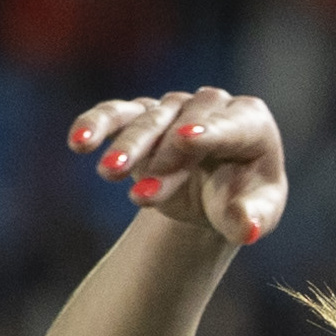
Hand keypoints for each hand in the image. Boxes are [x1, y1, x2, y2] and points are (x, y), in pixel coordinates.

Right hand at [64, 87, 288, 246]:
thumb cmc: (243, 199)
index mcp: (251, 123)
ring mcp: (175, 108)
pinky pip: (117, 113)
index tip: (186, 140)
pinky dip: (97, 124)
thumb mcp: (256, 214)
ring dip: (129, 147)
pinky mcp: (142, 114)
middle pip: (184, 125)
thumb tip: (245, 230)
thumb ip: (250, 219)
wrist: (215, 192)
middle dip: (164, 160)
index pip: (231, 125)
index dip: (210, 132)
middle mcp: (212, 106)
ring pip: (149, 120)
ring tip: (108, 172)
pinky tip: (79, 141)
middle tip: (142, 196)